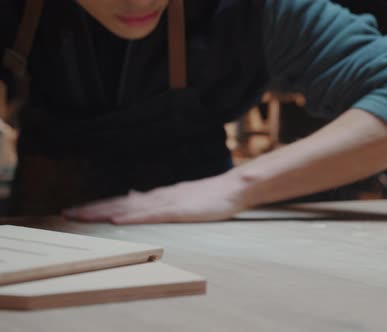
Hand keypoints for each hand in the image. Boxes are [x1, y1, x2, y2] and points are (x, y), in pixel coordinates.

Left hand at [63, 173, 248, 223]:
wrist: (233, 187)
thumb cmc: (212, 195)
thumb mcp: (182, 198)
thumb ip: (159, 200)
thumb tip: (135, 197)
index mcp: (158, 196)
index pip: (124, 201)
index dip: (100, 206)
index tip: (78, 210)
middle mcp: (158, 196)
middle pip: (119, 202)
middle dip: (92, 208)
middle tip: (66, 213)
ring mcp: (167, 202)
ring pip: (130, 207)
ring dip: (104, 211)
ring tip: (82, 216)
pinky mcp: (179, 209)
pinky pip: (151, 214)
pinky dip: (132, 217)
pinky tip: (117, 219)